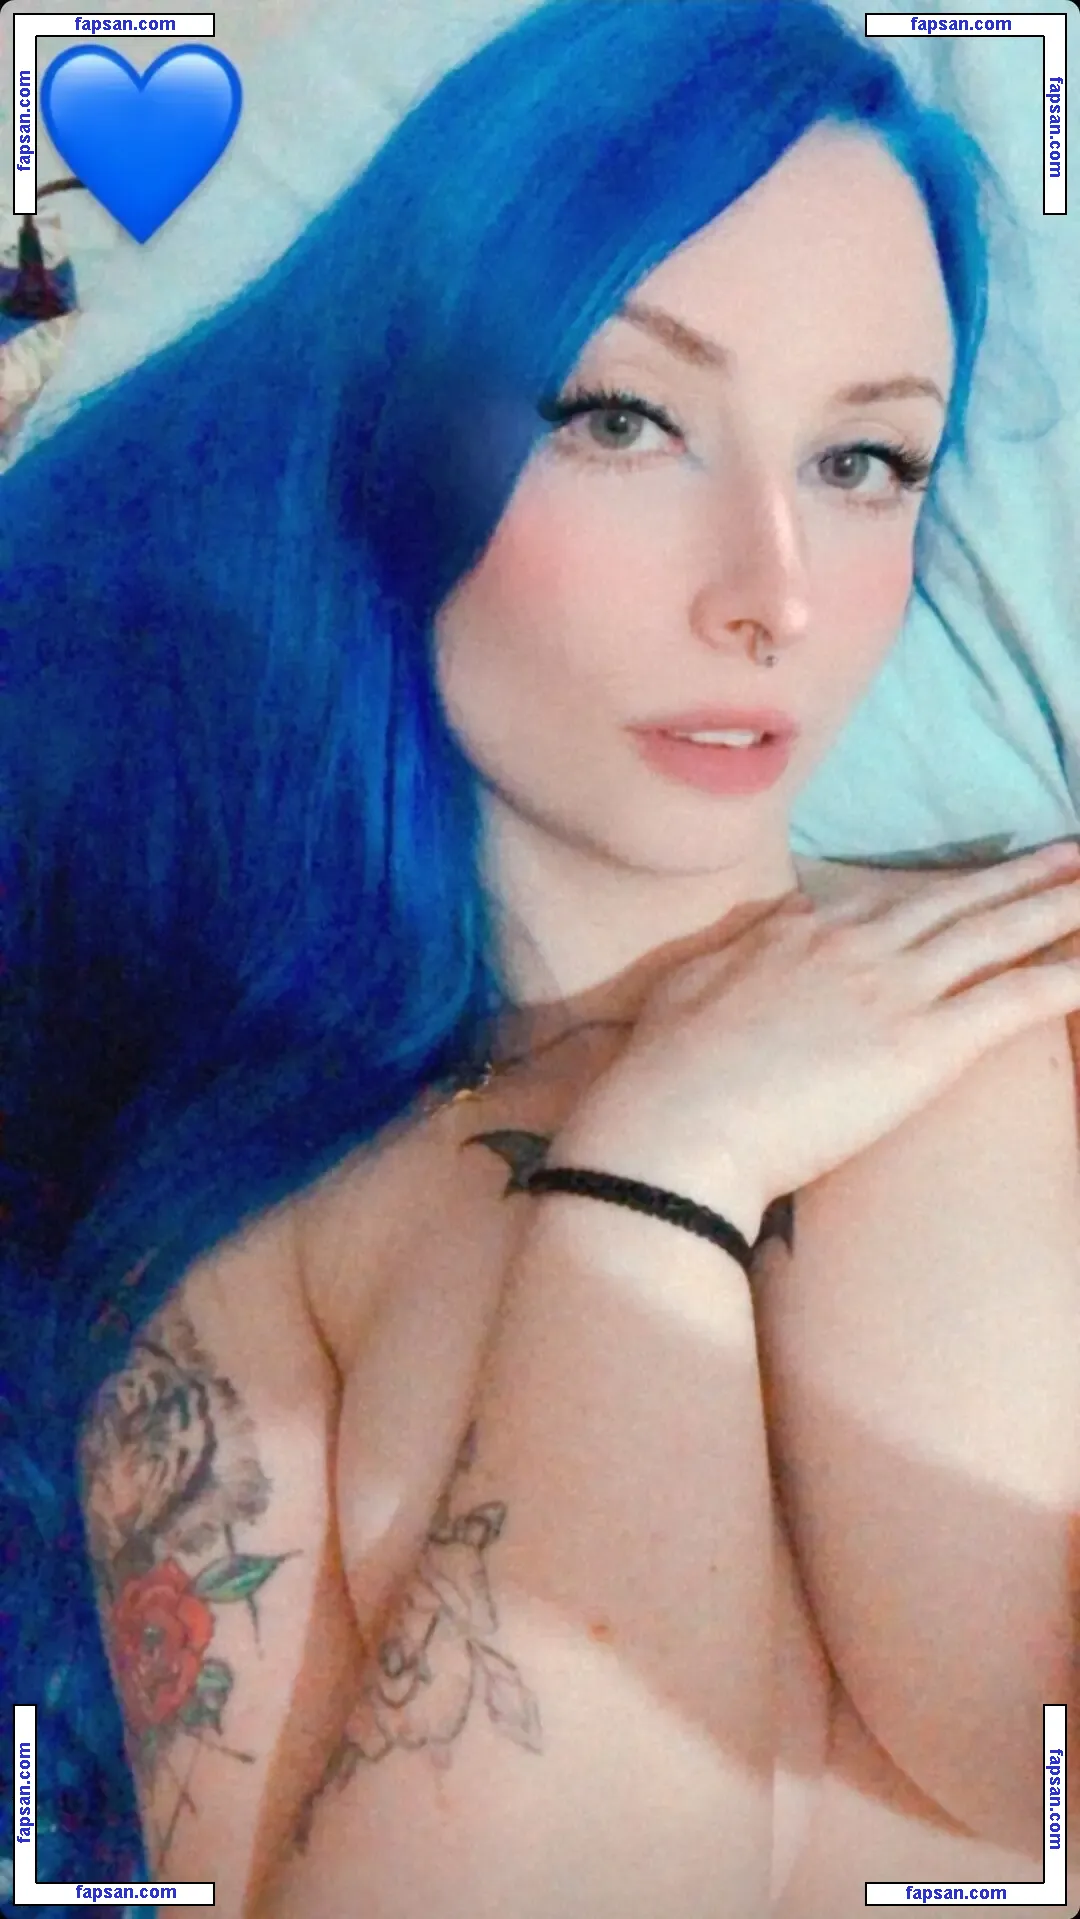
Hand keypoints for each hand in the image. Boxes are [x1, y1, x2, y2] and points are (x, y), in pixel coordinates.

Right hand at [566, 846, 1079, 1214]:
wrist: (677, 1122)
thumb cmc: (664, 1073)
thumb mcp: (686, 990)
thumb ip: (730, 960)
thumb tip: (749, 943)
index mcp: (796, 932)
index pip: (882, 901)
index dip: (936, 891)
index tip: (968, 884)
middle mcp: (852, 944)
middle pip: (952, 900)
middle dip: (1019, 878)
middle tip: (1070, 856)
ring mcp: (891, 987)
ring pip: (994, 934)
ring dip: (1057, 907)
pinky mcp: (924, 1043)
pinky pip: (1015, 998)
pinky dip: (1066, 975)